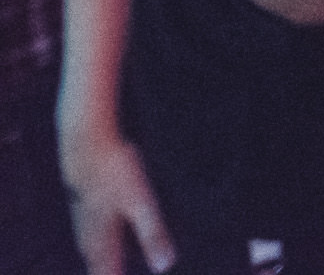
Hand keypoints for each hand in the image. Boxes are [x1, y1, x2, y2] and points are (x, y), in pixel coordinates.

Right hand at [61, 129, 174, 274]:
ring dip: (99, 260)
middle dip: (105, 273)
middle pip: (95, 263)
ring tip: (105, 267)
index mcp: (100, 237)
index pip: (105, 272)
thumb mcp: (140, 202)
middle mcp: (87, 231)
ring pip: (89, 246)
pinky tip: (97, 236)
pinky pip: (87, 230)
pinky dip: (95, 241)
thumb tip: (165, 267)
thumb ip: (152, 234)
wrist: (85, 140)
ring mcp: (81, 215)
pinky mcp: (81, 200)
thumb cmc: (114, 170)